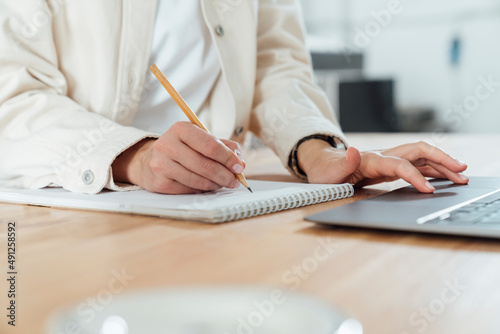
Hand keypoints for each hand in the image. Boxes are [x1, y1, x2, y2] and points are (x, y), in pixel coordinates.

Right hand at [112, 121, 245, 193]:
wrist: (148, 160)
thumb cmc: (180, 149)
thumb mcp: (199, 139)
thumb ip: (222, 146)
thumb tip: (239, 161)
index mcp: (181, 129)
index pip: (210, 145)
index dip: (228, 158)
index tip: (239, 166)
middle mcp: (168, 145)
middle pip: (205, 165)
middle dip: (225, 175)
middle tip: (235, 180)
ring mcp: (161, 164)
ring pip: (198, 180)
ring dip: (215, 184)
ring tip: (222, 183)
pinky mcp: (160, 182)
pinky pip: (189, 189)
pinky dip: (202, 189)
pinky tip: (206, 185)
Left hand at [297, 140, 468, 192]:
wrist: (323, 166)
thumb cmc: (326, 171)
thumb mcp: (329, 171)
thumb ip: (343, 163)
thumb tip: (352, 151)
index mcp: (370, 159)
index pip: (399, 164)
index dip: (415, 176)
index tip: (429, 190)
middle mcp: (383, 156)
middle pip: (418, 151)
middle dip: (441, 159)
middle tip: (462, 171)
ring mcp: (388, 159)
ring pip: (421, 158)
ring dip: (442, 165)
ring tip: (461, 177)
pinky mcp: (390, 166)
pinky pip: (415, 165)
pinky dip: (432, 170)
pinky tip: (443, 177)